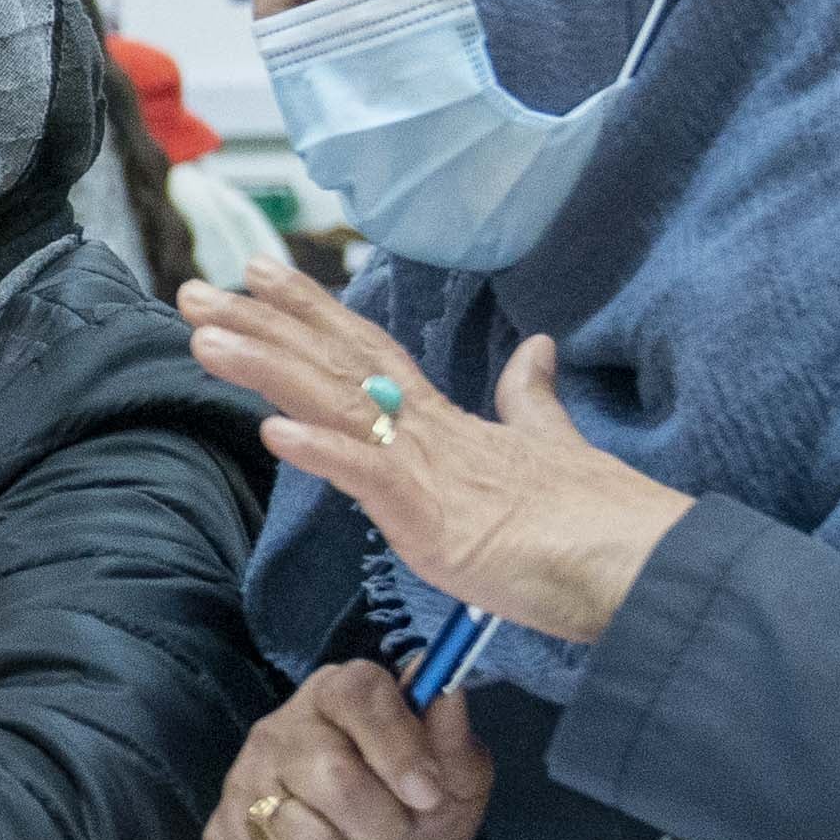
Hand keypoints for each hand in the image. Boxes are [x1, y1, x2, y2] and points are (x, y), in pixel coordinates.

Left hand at [179, 261, 691, 646]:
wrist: (646, 565)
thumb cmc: (600, 522)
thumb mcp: (551, 452)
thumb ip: (531, 403)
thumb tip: (537, 351)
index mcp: (446, 425)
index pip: (365, 353)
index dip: (310, 311)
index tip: (257, 273)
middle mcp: (428, 435)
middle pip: (334, 366)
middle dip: (261, 325)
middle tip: (193, 289)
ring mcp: (430, 473)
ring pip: (336, 407)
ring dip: (268, 370)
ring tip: (206, 339)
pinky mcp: (437, 520)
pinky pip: (372, 479)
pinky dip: (323, 453)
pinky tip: (273, 431)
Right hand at [208, 660, 493, 839]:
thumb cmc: (414, 823)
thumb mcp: (454, 786)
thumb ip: (452, 743)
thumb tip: (446, 693)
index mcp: (337, 699)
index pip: (356, 693)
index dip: (398, 745)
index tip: (429, 794)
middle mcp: (280, 730)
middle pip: (331, 775)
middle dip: (382, 827)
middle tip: (391, 838)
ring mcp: (241, 783)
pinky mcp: (220, 838)